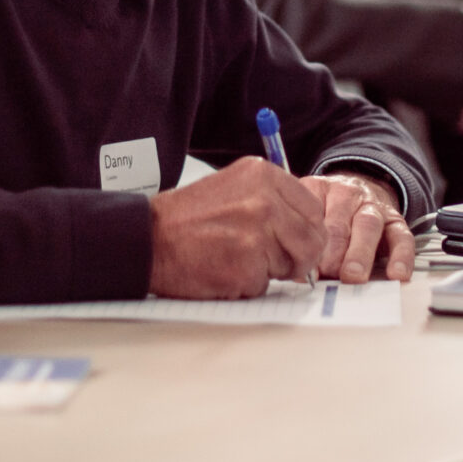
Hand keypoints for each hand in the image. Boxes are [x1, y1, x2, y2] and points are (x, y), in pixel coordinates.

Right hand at [148, 157, 327, 297]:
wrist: (149, 238)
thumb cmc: (187, 218)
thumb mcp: (235, 188)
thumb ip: (272, 201)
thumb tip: (306, 228)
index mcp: (264, 175)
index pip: (314, 209)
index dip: (307, 231)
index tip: (294, 242)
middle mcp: (265, 200)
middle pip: (312, 240)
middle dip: (298, 258)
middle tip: (273, 263)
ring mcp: (258, 233)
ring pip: (292, 265)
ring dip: (270, 272)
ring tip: (236, 259)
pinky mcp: (247, 265)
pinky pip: (265, 286)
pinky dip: (247, 286)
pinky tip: (223, 270)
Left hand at [301, 172, 414, 282]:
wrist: (363, 188)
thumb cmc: (330, 211)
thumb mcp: (311, 213)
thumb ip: (305, 239)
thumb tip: (302, 275)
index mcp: (320, 190)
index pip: (311, 215)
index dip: (308, 244)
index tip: (305, 269)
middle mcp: (347, 195)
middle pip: (339, 223)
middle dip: (333, 251)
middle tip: (328, 273)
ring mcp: (374, 207)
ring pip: (368, 226)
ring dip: (360, 253)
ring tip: (353, 276)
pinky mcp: (396, 221)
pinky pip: (402, 237)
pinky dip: (401, 257)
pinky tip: (396, 274)